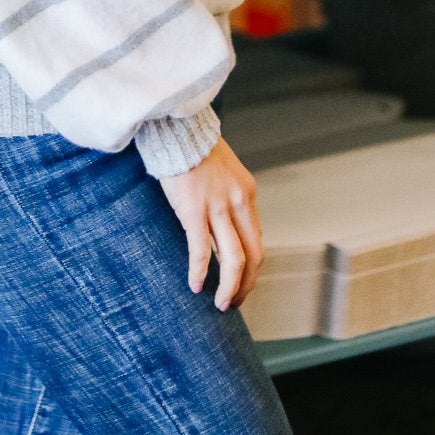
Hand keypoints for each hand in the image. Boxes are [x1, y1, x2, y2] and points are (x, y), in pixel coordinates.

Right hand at [161, 138, 262, 310]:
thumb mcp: (226, 173)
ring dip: (229, 288)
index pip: (257, 241)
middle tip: (233, 303)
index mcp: (248, 194)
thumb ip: (230, 199)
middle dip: (245, 285)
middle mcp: (239, 203)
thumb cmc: (195, 149)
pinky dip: (199, 272)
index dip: (251, 269)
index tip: (240, 283)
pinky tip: (195, 286)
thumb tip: (227, 226)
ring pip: (234, 260)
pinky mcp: (193, 210)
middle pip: (253, 256)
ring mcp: (217, 208)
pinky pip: (201, 251)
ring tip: (221, 304)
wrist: (177, 130)